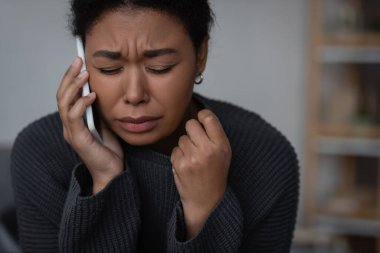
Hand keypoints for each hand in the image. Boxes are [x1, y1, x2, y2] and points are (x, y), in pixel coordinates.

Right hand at [57, 57, 123, 193]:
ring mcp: (72, 133)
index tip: (80, 63)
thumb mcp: (105, 124)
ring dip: (74, 87)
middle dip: (69, 76)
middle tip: (78, 60)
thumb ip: (98, 111)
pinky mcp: (78, 139)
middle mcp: (69, 126)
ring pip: (64, 104)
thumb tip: (99, 93)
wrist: (112, 173)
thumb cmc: (109, 150)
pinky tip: (91, 95)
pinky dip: (81, 104)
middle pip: (61, 96)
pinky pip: (75, 117)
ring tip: (85, 74)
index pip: (67, 96)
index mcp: (75, 122)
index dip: (71, 79)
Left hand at [171, 109, 230, 238]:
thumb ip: (215, 134)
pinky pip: (174, 150)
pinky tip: (187, 166)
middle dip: (191, 132)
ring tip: (194, 159)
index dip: (202, 117)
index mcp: (221, 145)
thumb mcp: (224, 153)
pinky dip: (178, 157)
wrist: (207, 201)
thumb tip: (200, 114)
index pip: (208, 117)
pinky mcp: (180, 165)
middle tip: (197, 143)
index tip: (201, 121)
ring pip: (181, 138)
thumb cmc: (215, 174)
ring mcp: (193, 157)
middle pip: (191, 124)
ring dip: (185, 147)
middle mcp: (208, 150)